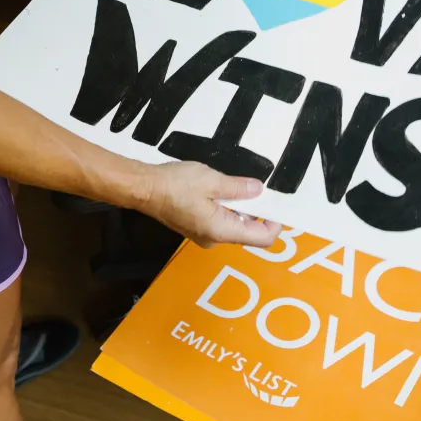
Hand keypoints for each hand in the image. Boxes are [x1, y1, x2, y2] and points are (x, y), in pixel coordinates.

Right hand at [140, 161, 281, 248]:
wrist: (144, 188)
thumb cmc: (175, 185)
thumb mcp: (212, 181)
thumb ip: (238, 188)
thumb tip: (259, 191)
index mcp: (221, 231)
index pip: (261, 238)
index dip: (274, 223)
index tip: (276, 205)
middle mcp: (214, 239)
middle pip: (248, 232)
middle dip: (256, 211)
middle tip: (256, 188)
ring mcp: (203, 235)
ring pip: (233, 225)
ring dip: (239, 208)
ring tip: (234, 185)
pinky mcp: (195, 227)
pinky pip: (219, 221)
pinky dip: (225, 208)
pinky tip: (218, 190)